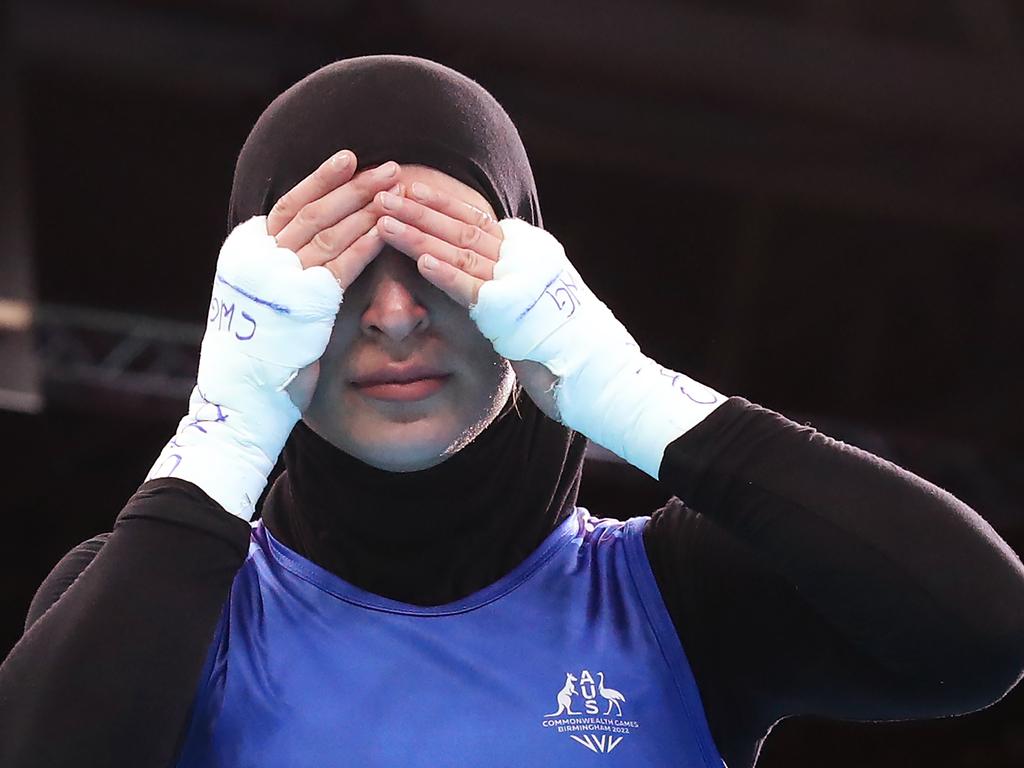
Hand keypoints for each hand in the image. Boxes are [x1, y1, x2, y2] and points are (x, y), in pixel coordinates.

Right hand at [146, 151, 409, 517]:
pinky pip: (341, 264)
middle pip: (313, 210)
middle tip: (387, 167)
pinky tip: (389, 228)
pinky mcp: (304, 303)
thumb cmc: (257, 351)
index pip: (289, 205)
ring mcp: (278, 279)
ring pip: (329, 231)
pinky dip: (366, 243)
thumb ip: (279, 264)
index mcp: (245, 252)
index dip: (320, 180)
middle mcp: (258, 258)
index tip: (348, 160)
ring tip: (395, 188)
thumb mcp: (258, 297)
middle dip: (353, 185)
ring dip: (365, 207)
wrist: (244, 396)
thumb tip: (306, 238)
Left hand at [376, 182, 724, 476]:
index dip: (439, 202)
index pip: (476, 218)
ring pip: (460, 250)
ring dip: (418, 233)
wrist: (600, 371)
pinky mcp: (512, 313)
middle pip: (462, 226)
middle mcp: (525, 258)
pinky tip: (417, 261)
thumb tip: (480, 275)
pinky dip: (444, 273)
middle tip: (381, 192)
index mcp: (528, 250)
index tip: (408, 188)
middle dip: (418, 209)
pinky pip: (472, 288)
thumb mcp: (533, 301)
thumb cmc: (565, 344)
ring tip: (383, 220)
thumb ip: (506, 282)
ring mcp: (519, 282)